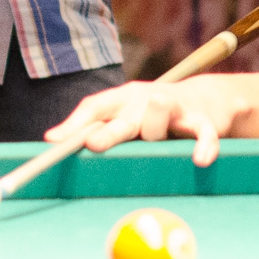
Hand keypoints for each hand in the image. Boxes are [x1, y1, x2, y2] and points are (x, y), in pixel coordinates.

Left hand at [45, 77, 240, 167]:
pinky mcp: (202, 120)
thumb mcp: (123, 115)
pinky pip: (203, 134)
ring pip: (162, 115)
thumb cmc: (154, 113)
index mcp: (123, 100)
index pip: (95, 107)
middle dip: (109, 132)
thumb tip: (50, 140)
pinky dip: (203, 145)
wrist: (207, 98)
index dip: (74, 124)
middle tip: (92, 142)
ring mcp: (175, 109)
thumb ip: (91, 127)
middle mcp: (144, 100)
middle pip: (124, 118)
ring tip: (159, 105)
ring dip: (158, 118)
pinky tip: (201, 160)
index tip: (54, 142)